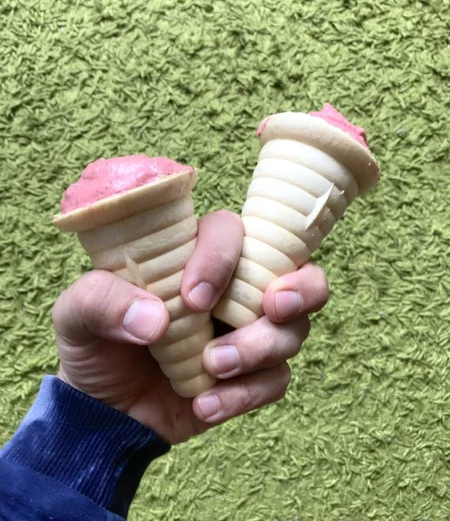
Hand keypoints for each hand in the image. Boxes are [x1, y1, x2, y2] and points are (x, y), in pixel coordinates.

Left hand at [53, 211, 328, 443]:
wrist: (102, 411)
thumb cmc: (95, 345)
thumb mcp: (77, 313)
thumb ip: (103, 300)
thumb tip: (156, 320)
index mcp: (195, 257)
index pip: (231, 233)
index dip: (223, 258)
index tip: (192, 298)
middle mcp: (233, 289)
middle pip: (298, 275)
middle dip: (299, 289)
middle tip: (271, 308)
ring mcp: (248, 332)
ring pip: (291, 331)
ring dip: (258, 349)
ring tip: (210, 368)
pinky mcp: (252, 376)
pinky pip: (276, 380)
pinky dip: (246, 394)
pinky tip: (204, 406)